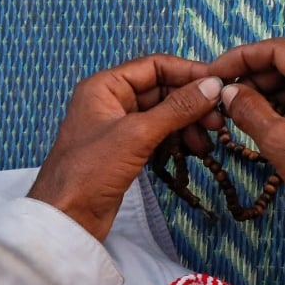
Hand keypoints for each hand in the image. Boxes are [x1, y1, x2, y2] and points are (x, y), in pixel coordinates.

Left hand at [28, 55, 223, 239]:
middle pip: (162, 90)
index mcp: (105, 86)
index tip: (218, 84)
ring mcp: (118, 127)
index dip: (187, 72)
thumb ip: (177, 108)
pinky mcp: (125, 151)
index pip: (154, 66)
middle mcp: (111, 101)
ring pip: (163, 115)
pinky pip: (159, 136)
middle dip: (191, 104)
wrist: (67, 218)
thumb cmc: (89, 171)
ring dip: (188, 125)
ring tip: (206, 143)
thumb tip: (211, 87)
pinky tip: (192, 152)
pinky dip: (177, 141)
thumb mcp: (137, 134)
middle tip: (217, 120)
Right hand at [208, 38, 284, 221]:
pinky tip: (272, 121)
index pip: (278, 50)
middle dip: (256, 77)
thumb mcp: (280, 142)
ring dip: (273, 92)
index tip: (218, 71)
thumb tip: (228, 91)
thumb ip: (249, 109)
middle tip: (227, 96)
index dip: (242, 57)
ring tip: (244, 111)